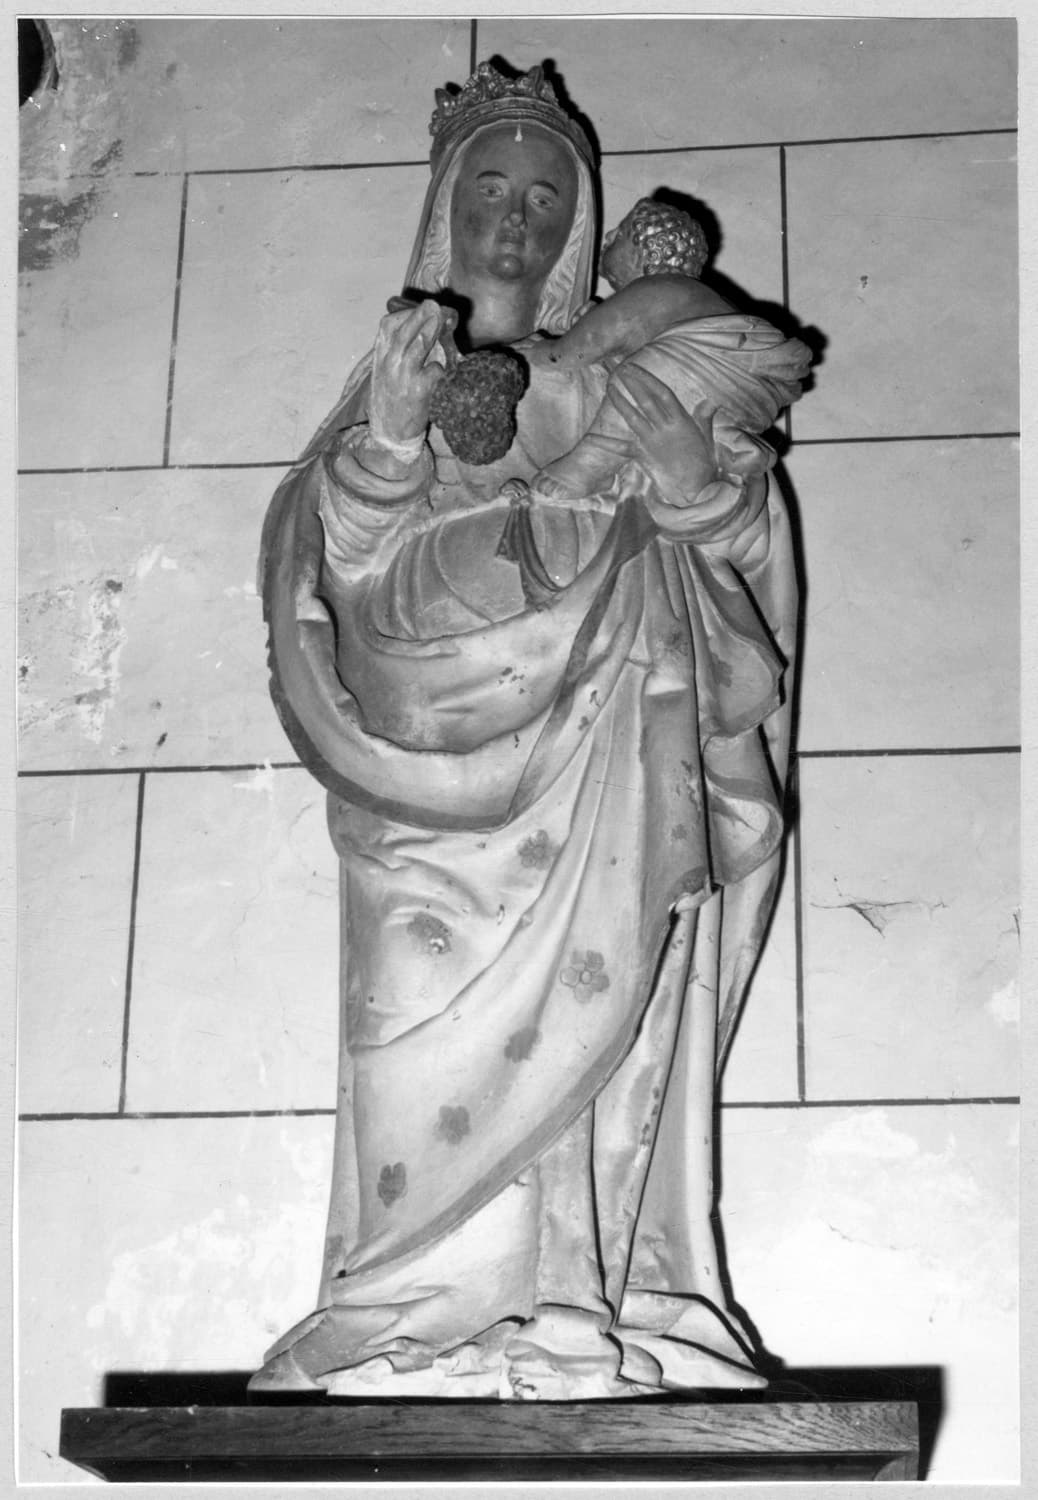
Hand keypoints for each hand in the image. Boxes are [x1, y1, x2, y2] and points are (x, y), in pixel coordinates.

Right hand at [368, 300, 447, 448]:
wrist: (390, 433)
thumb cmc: (392, 400)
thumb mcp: (387, 374)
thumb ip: (399, 353)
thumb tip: (423, 332)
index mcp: (380, 358)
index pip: (388, 326)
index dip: (406, 314)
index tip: (420, 308)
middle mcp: (389, 364)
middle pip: (403, 331)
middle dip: (420, 315)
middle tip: (434, 305)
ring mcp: (402, 376)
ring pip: (417, 346)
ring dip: (431, 331)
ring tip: (441, 319)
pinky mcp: (418, 390)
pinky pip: (434, 370)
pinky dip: (441, 367)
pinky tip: (443, 370)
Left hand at [605, 364, 716, 503]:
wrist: (695, 489)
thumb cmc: (703, 464)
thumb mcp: (707, 437)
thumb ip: (704, 417)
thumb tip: (711, 400)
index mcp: (681, 421)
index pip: (662, 393)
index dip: (647, 378)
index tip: (635, 368)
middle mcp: (664, 428)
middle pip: (645, 400)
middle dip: (632, 383)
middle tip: (620, 370)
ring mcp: (652, 442)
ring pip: (633, 417)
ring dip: (620, 402)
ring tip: (610, 387)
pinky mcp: (642, 457)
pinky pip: (621, 448)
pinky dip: (606, 443)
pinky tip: (591, 438)